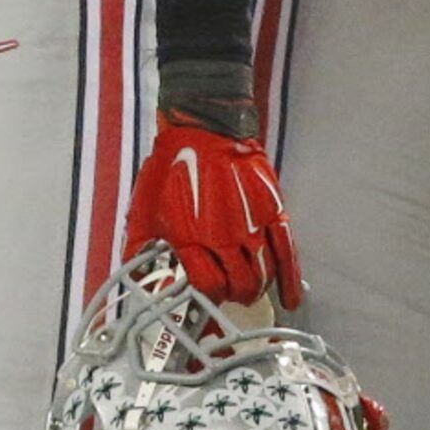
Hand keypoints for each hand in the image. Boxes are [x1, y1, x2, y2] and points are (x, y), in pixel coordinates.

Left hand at [123, 120, 301, 308]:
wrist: (202, 129)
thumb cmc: (170, 167)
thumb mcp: (144, 209)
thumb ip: (140, 248)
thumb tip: (138, 280)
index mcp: (191, 238)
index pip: (208, 288)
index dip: (206, 297)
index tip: (204, 296)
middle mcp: (224, 237)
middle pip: (238, 287)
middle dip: (232, 295)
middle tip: (228, 292)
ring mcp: (253, 226)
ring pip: (262, 277)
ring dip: (255, 289)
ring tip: (247, 289)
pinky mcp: (273, 212)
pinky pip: (288, 254)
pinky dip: (291, 281)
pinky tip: (291, 300)